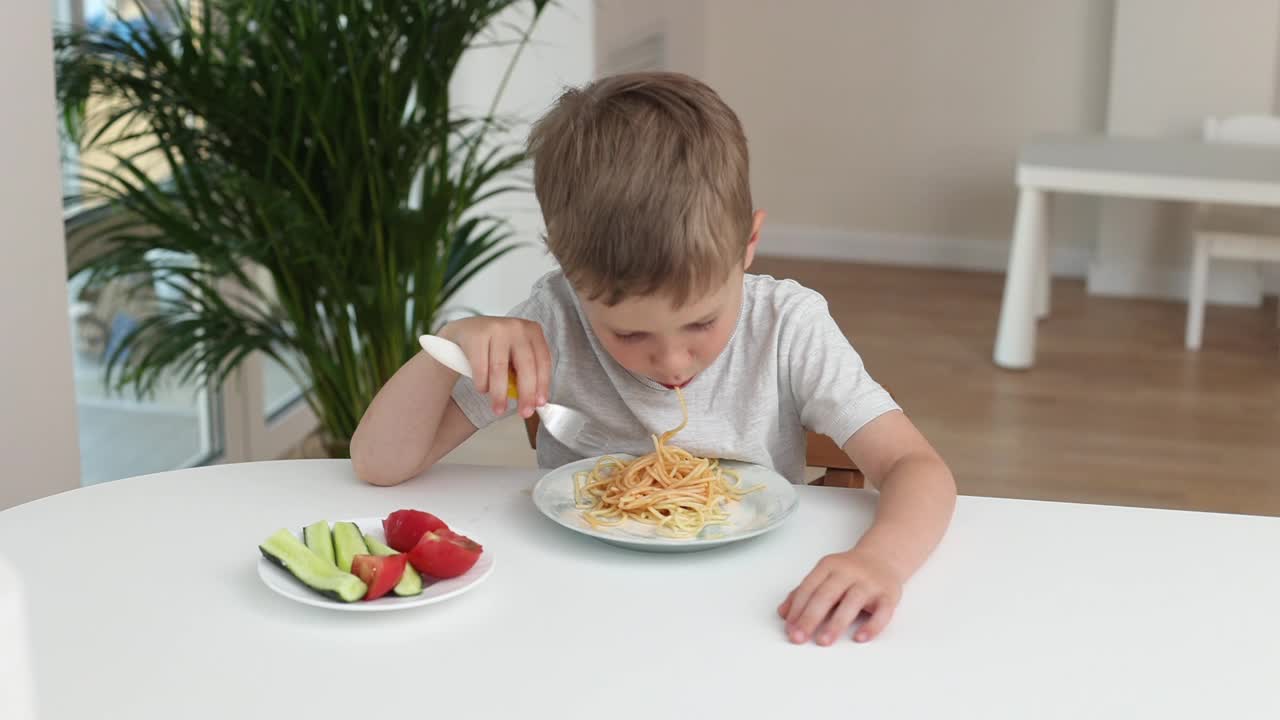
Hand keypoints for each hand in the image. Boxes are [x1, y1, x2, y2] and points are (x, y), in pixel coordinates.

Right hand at [438, 316, 550, 417]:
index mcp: (533, 331)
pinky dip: (482, 384)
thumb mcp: (515, 354)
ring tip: (498, 409)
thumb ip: (526, 372)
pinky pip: (480, 367)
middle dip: (525, 393)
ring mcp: (496, 328)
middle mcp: (517, 327)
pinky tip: (482, 390)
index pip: (543, 361)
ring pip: (500, 369)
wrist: (466, 331)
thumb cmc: (496, 347)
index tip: (539, 403)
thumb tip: (535, 401)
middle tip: (524, 412)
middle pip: (525, 365)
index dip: (542, 384)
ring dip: (499, 394)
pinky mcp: (476, 336)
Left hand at [777, 548, 903, 645]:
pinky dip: (872, 626)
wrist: (883, 558)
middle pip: (827, 595)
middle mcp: (849, 571)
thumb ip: (803, 592)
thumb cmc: (848, 572)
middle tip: (799, 638)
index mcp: (829, 566)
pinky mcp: (889, 595)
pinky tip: (860, 638)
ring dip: (836, 623)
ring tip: (823, 641)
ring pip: (852, 602)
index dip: (797, 608)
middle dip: (810, 617)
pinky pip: (882, 612)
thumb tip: (783, 613)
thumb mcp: (824, 575)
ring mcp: (870, 582)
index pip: (809, 587)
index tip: (789, 628)